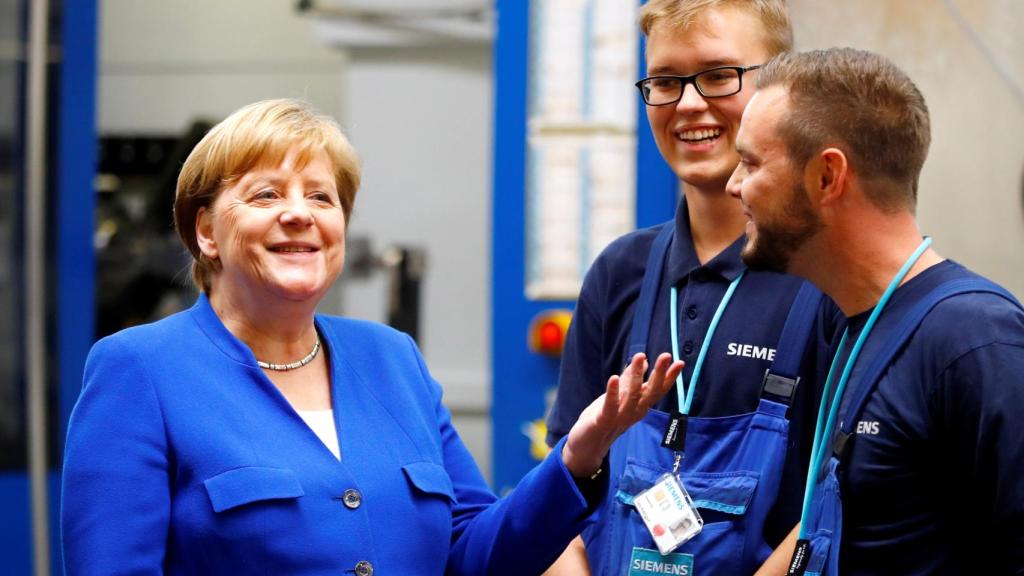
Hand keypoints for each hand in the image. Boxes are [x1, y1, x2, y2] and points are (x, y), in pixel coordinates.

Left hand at [561, 352, 682, 477]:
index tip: (680, 362)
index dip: (669, 377)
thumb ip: (630, 378)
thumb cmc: (605, 417)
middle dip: (659, 374)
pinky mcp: (603, 420)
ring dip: (636, 376)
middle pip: (650, 392)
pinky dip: (613, 392)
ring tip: (640, 356)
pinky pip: (610, 406)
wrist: (588, 445)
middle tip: (666, 356)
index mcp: (640, 406)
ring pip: (632, 396)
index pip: (658, 390)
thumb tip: (644, 360)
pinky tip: (613, 378)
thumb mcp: (620, 395)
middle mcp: (635, 412)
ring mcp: (620, 417)